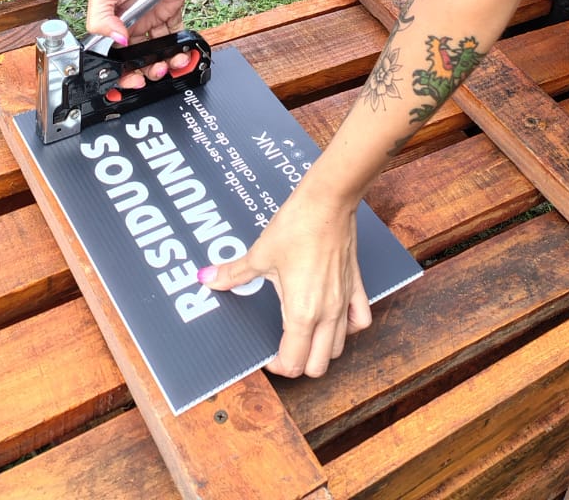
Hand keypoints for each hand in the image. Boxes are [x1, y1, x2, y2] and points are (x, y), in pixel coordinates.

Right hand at [86, 0, 188, 84]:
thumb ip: (101, 20)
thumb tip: (117, 41)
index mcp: (112, 23)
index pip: (114, 56)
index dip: (121, 72)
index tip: (130, 81)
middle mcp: (131, 24)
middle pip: (138, 58)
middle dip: (146, 71)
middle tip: (154, 73)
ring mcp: (152, 20)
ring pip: (158, 51)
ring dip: (165, 63)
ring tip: (170, 64)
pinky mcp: (171, 13)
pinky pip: (176, 37)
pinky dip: (180, 49)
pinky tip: (182, 54)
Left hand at [199, 178, 371, 377]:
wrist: (328, 201)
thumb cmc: (296, 227)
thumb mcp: (260, 254)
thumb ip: (234, 274)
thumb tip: (208, 278)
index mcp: (301, 313)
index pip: (293, 364)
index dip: (276, 366)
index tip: (266, 353)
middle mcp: (327, 314)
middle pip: (318, 366)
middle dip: (298, 363)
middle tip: (283, 348)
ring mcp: (344, 301)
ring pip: (339, 348)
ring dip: (321, 349)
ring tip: (303, 333)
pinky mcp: (356, 285)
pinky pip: (359, 320)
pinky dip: (348, 328)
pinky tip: (334, 317)